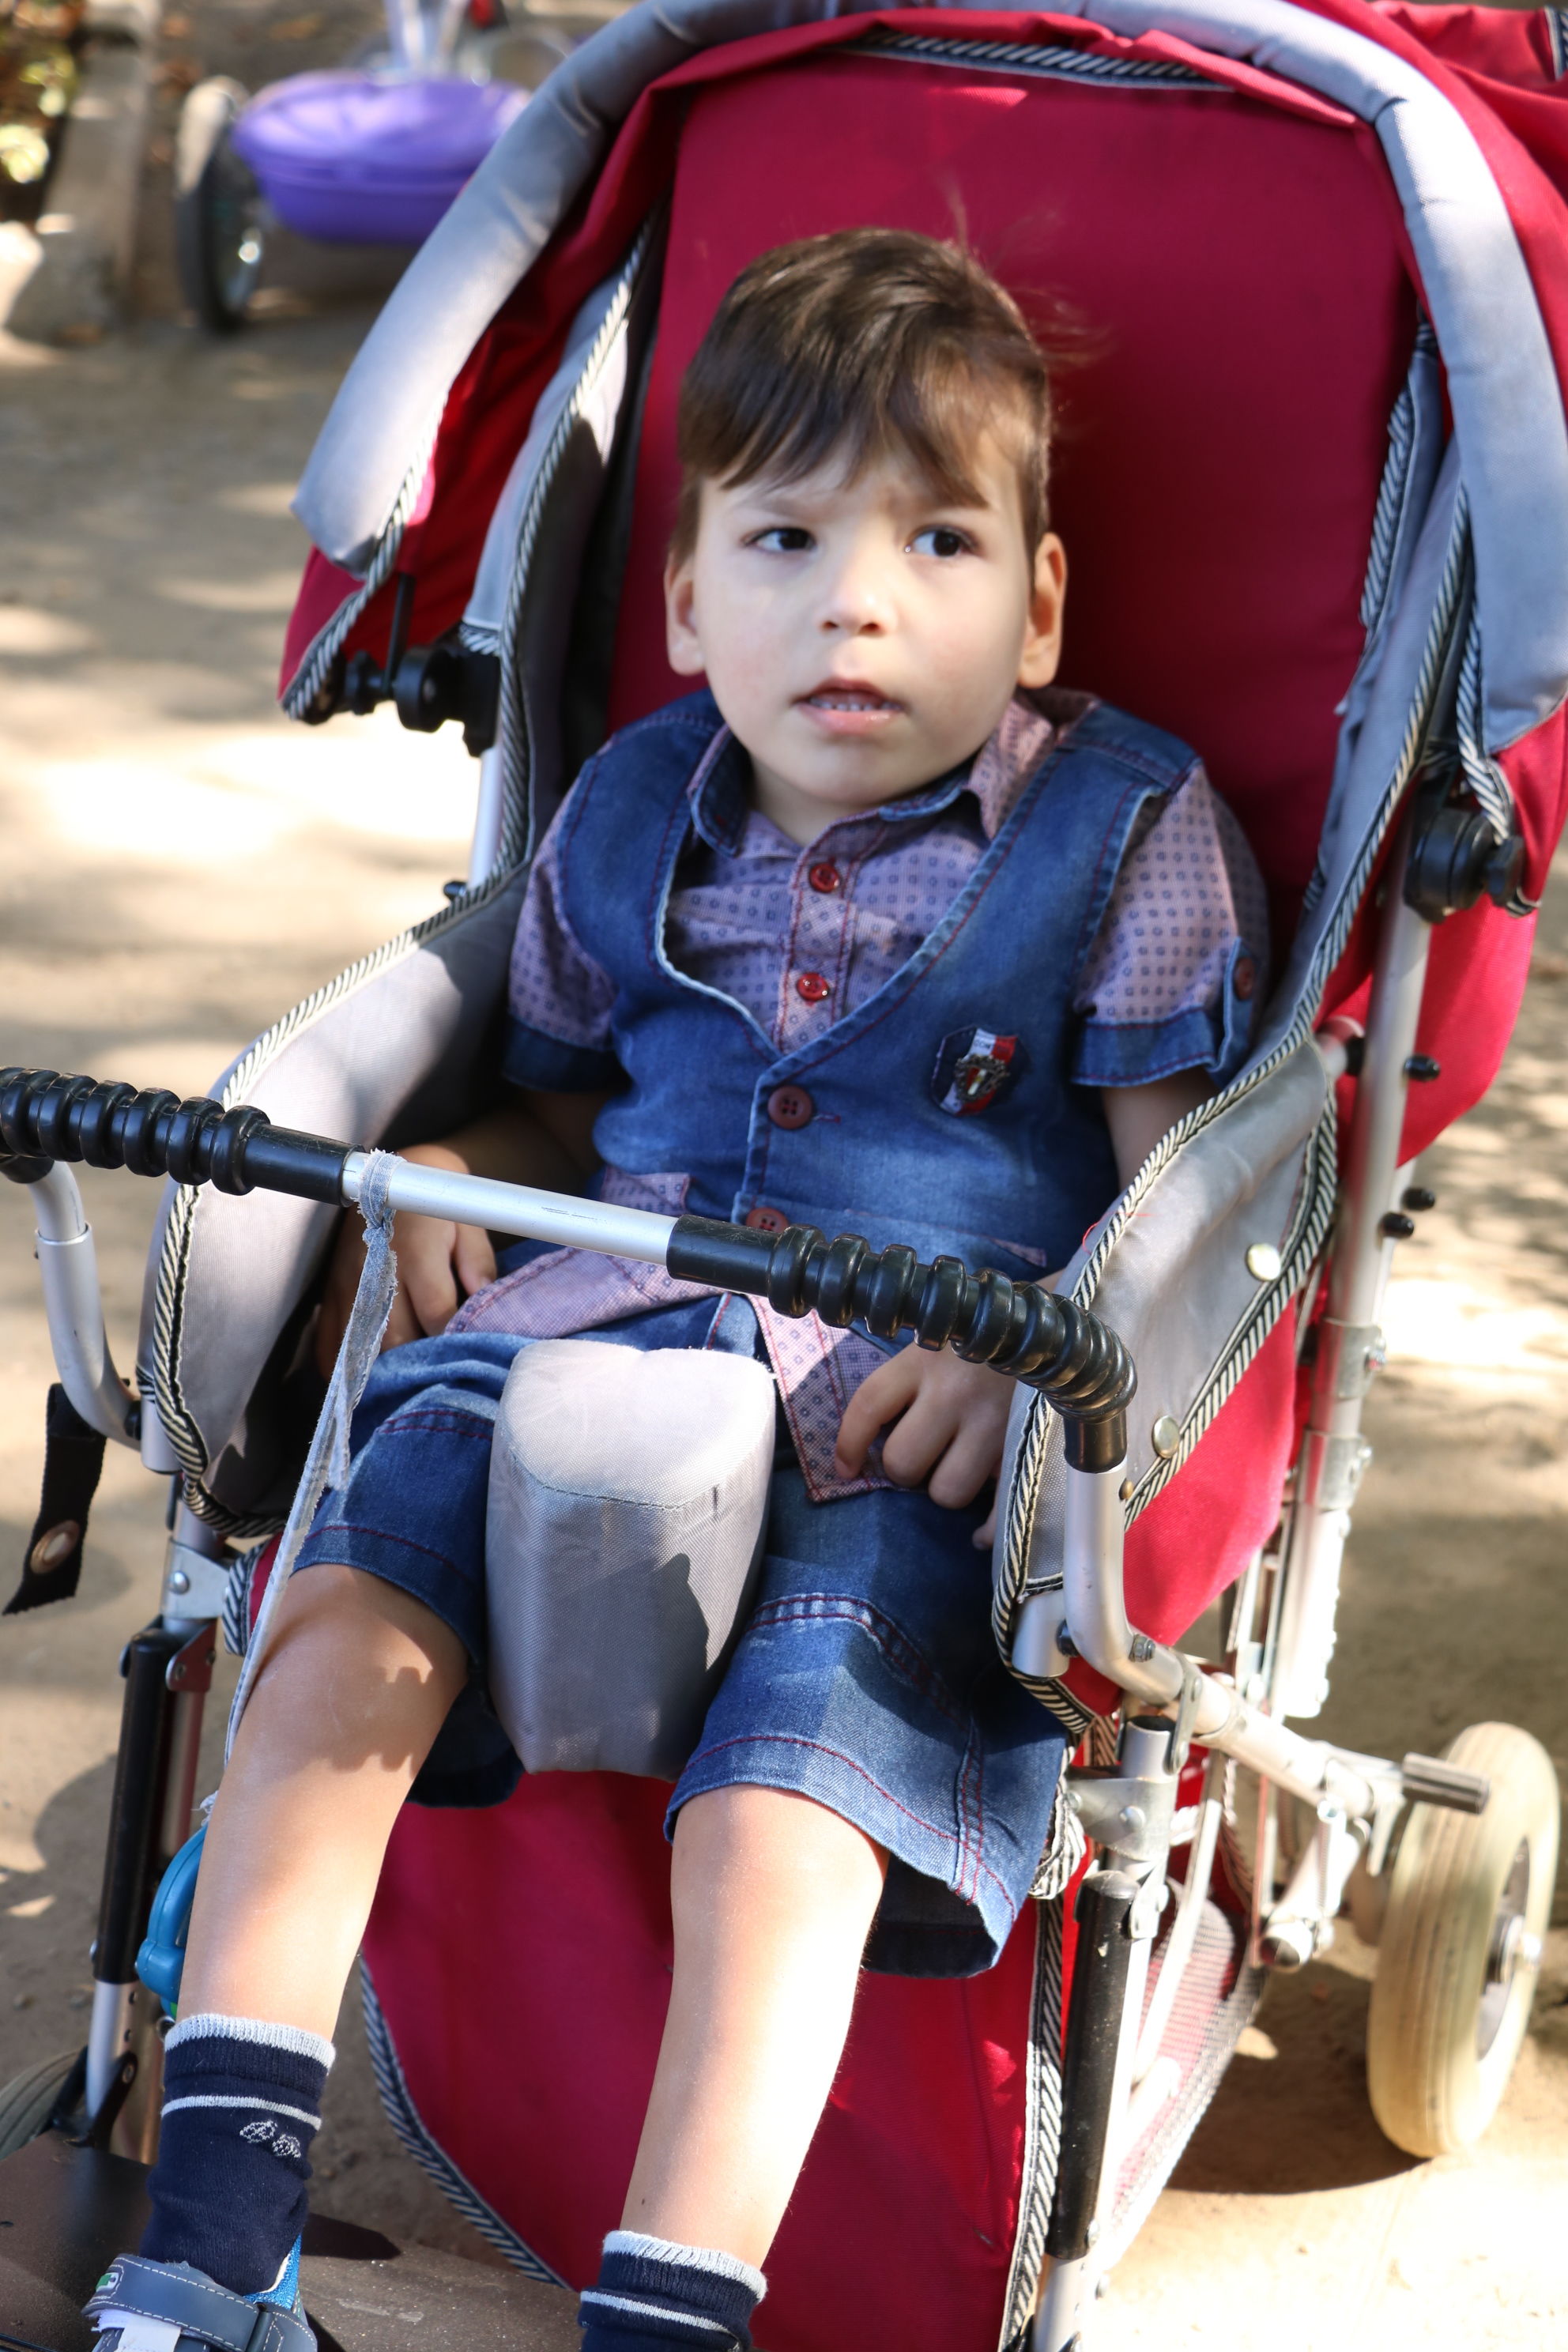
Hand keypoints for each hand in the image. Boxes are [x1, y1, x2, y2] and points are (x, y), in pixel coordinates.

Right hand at [315, 1143, 495, 1373]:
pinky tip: (364, 1379)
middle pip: (393, 1338)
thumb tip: (486, 1306)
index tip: (468, 1352)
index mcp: (415, 1250)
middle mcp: (374, 1270)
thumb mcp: (467, 1224)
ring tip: (403, 1385)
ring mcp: (346, 1284)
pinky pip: (328, 1342)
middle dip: (418, 1364)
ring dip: (382, 1372)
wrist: (388, 1176)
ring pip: (359, 1346)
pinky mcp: (329, 1292)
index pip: (436, 1311)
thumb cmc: (435, 1204)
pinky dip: (344, 1366)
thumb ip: (480, 1265)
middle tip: (438, 1378)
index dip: (453, 1338)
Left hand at [833, 1345, 1015, 1544]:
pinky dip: (986, 1528)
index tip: (847, 1468)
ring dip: (943, 1488)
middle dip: (904, 1470)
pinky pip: (998, 1505)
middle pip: (904, 1461)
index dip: (849, 1444)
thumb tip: (867, 1448)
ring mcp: (993, 1421)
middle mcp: (955, 1393)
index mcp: (922, 1362)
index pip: (868, 1406)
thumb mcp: (932, 1346)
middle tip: (919, 1457)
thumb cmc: (975, 1345)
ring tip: (953, 1470)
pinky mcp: (1024, 1445)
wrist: (1041, 1334)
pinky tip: (978, 1533)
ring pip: (947, 1490)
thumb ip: (903, 1384)